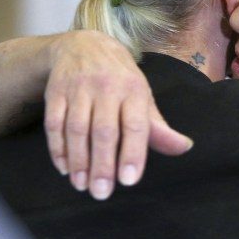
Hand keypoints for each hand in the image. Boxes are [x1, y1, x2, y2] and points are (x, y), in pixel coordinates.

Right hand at [43, 30, 192, 199]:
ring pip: (76, 129)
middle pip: (104, 131)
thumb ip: (159, 127)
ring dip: (79, 160)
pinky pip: (54, 124)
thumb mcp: (143, 97)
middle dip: (102, 165)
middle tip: (102, 193)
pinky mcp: (56, 91)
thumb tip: (184, 148)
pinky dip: (58, 148)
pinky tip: (65, 168)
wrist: (84, 45)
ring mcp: (79, 88)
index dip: (132, 153)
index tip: (129, 180)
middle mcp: (107, 87)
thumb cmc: (120, 80)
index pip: (135, 125)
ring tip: (82, 186)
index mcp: (134, 89)